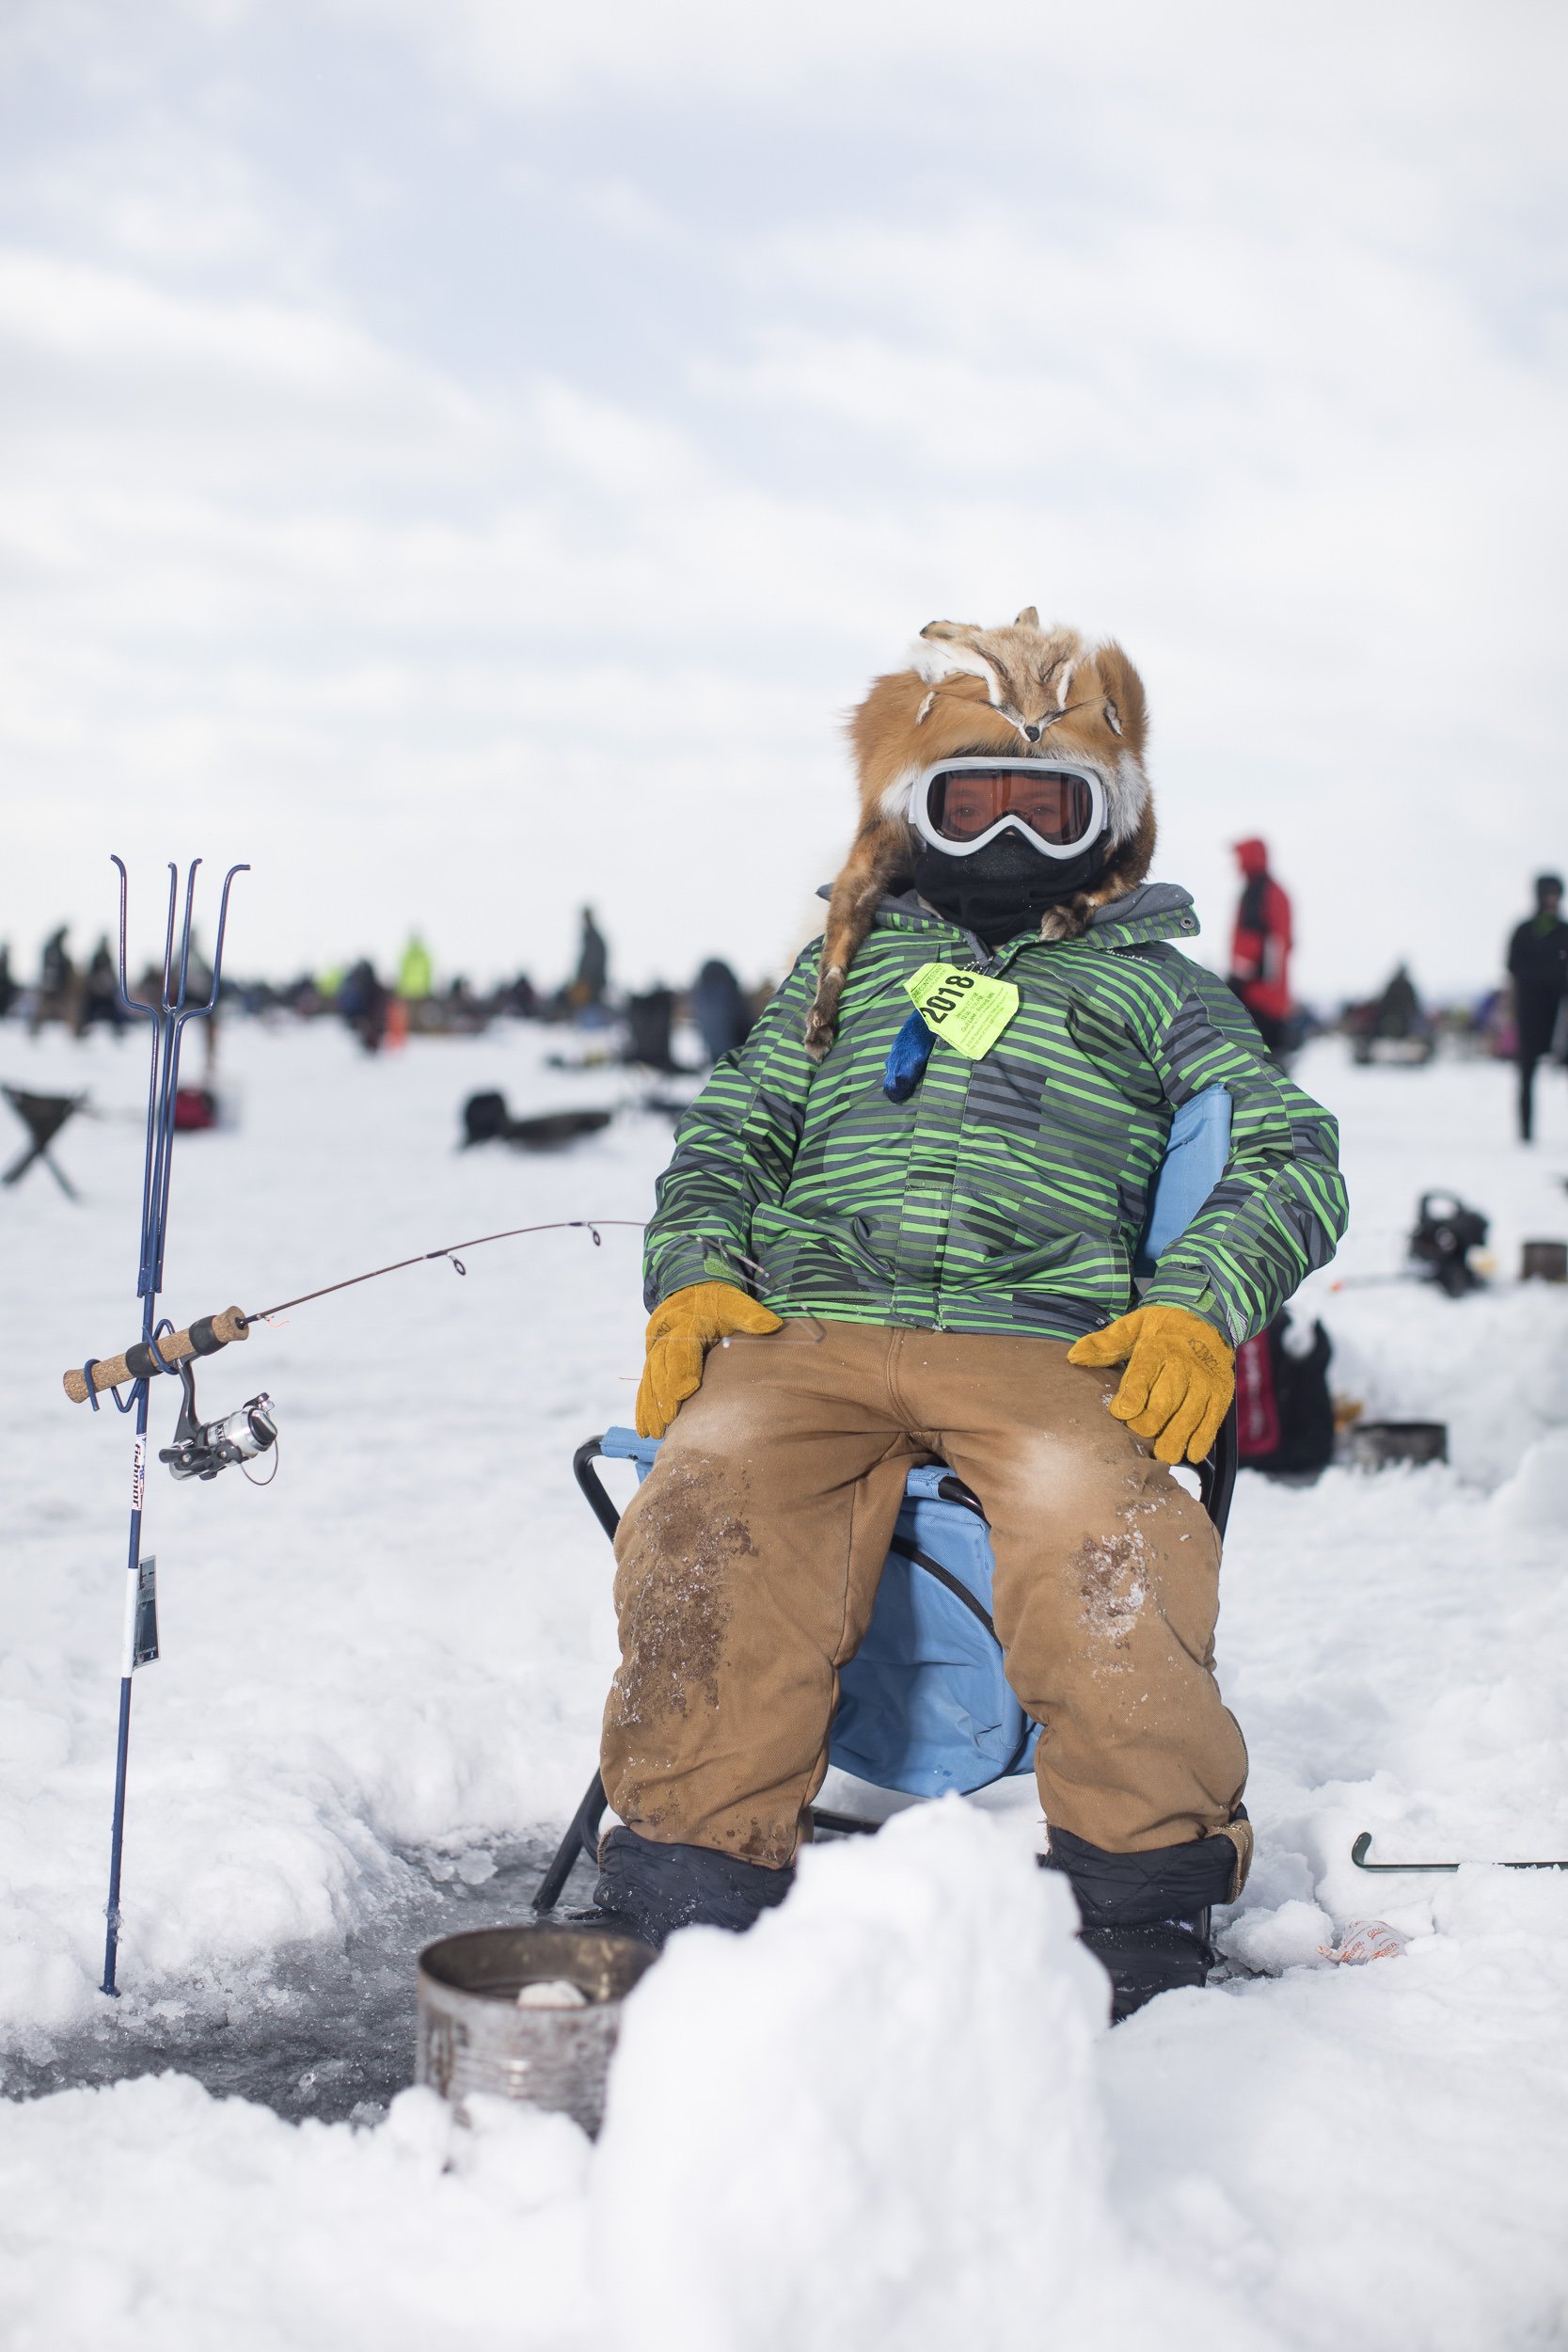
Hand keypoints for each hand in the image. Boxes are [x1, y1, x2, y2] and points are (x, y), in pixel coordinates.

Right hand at [635, 1282, 782, 1438]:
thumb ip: (749, 1315)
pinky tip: (644, 1429)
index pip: (682, 1347)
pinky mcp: (652, 1361)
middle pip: (662, 1367)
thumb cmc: (718, 1302)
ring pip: (650, 1379)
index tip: (686, 1390)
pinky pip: (645, 1385)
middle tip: (668, 1421)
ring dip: (651, 1406)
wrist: (693, 1291)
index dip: (682, 1368)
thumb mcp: (734, 1303)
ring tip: (654, 1432)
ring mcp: (656, 1349)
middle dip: (663, 1395)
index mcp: (686, 1322)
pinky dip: (643, 1407)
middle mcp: (665, 1336)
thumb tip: (772, 1325)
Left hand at [1067, 1304, 1234, 1465]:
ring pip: (1190, 1414)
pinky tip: (1190, 1454)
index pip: (1144, 1373)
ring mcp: (1205, 1381)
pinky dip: (1202, 1438)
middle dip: (1151, 1421)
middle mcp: (1185, 1364)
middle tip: (1138, 1435)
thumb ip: (1105, 1344)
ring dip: (1176, 1437)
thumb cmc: (1162, 1329)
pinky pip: (1212, 1419)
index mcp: (1159, 1348)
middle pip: (1166, 1399)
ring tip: (1163, 1455)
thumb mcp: (1133, 1326)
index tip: (1120, 1412)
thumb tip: (1074, 1356)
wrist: (1207, 1319)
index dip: (1132, 1395)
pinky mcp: (1220, 1394)